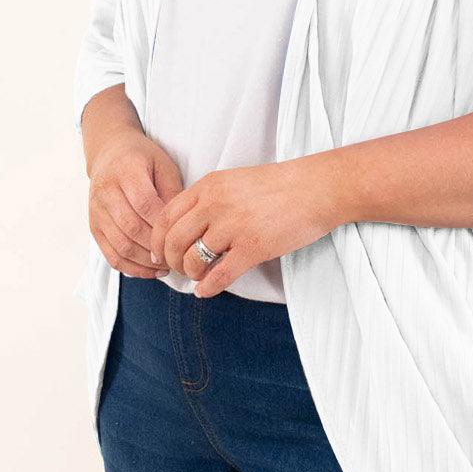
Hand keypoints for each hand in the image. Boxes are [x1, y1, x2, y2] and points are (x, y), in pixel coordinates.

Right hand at [88, 129, 184, 276]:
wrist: (109, 153)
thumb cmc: (142, 159)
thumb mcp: (163, 165)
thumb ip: (172, 191)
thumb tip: (182, 224)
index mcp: (126, 171)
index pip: (144, 203)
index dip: (162, 224)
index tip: (181, 237)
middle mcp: (106, 191)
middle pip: (131, 227)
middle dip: (156, 247)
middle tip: (178, 257)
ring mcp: (96, 210)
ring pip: (120, 245)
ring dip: (145, 262)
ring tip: (167, 267)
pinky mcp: (94, 226)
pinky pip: (110, 254)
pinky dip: (130, 267)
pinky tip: (149, 270)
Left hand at [147, 158, 341, 298]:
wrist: (315, 188)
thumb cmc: (278, 186)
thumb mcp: (234, 181)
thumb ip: (208, 198)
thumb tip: (185, 227)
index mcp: (209, 186)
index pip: (165, 216)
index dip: (156, 240)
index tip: (158, 254)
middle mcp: (215, 204)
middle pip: (173, 241)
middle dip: (170, 261)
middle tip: (176, 270)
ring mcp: (234, 227)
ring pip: (193, 260)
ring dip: (190, 274)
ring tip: (197, 276)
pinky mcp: (253, 248)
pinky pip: (219, 275)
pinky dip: (207, 288)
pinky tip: (206, 291)